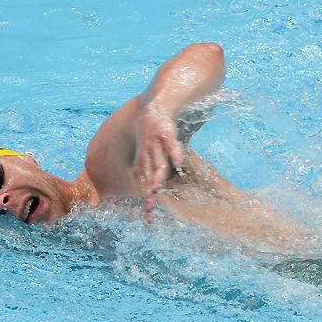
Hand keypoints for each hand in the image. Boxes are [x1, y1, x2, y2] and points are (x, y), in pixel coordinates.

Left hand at [132, 105, 184, 219]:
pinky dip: (175, 153)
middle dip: (149, 192)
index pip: (144, 183)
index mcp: (143, 160)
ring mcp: (155, 144)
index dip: (147, 199)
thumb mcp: (148, 150)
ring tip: (156, 189)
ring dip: (157, 176)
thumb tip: (156, 186)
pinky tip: (178, 163)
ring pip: (158, 163)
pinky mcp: (165, 132)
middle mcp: (147, 154)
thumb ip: (151, 168)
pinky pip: (171, 145)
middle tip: (151, 208)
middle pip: (149, 177)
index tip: (149, 216)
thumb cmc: (153, 132)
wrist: (156, 105)